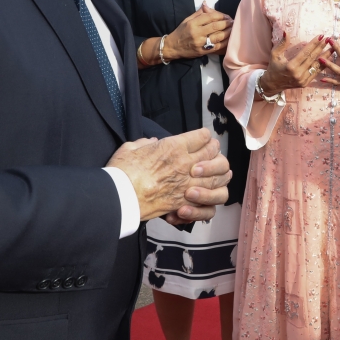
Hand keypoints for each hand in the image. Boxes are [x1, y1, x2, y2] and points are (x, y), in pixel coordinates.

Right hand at [107, 127, 232, 222]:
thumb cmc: (122, 172)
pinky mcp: (185, 203)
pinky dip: (210, 198)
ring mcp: (188, 185)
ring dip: (219, 175)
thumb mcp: (131, 148)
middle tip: (211, 154)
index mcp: (174, 147)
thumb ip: (145, 143)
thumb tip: (153, 142)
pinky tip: (207, 195)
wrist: (120, 198)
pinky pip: (208, 201)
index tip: (201, 139)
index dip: (203, 136)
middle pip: (215, 154)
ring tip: (214, 175)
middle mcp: (186, 164)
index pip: (202, 136)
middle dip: (215, 152)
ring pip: (219, 177)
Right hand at [164, 4, 232, 59]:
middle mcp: (197, 33)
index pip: (210, 17)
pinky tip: (229, 39)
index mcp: (193, 23)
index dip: (220, 15)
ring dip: (228, 32)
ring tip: (233, 28)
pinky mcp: (203, 51)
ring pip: (218, 36)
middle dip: (226, 23)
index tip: (226, 16)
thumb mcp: (187, 20)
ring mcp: (200, 43)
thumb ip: (198, 13)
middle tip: (232, 21)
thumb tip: (206, 3)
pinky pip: (217, 46)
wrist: (172, 47)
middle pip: (215, 26)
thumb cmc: (180, 32)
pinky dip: (225, 42)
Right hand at [258, 32, 330, 93]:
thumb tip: (286, 32)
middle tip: (329, 39)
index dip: (314, 44)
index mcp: (291, 66)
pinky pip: (316, 73)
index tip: (321, 36)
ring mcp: (303, 80)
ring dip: (326, 57)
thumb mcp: (275, 54)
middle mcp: (298, 74)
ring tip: (333, 48)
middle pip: (313, 58)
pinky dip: (322, 65)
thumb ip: (282, 44)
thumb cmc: (274, 67)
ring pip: (317, 66)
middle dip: (321, 48)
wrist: (273, 84)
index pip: (305, 53)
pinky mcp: (305, 83)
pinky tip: (328, 58)